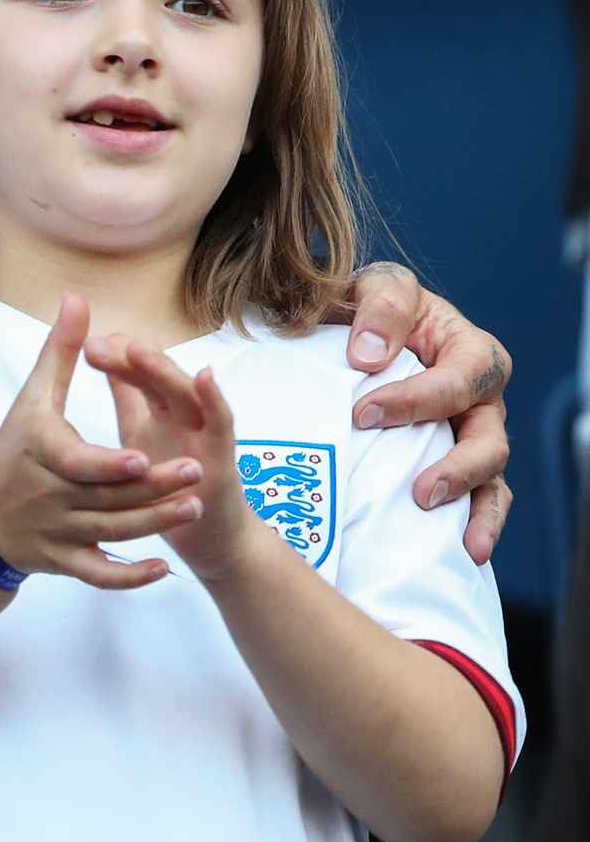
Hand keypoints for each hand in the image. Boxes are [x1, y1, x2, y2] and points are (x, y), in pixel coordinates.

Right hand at [0, 295, 205, 589]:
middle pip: (105, 497)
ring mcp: (57, 533)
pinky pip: (98, 575)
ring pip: (110, 534)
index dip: (107, 465)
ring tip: (195, 507)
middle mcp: (49, 496)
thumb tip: (77, 298)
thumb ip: (60, 349)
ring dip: (154, 525)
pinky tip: (163, 570)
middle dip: (152, 489)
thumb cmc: (13, 446)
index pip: (76, 463)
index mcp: (41, 452)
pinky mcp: (64, 562)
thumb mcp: (31, 396)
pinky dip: (129, 578)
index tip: (140, 458)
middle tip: (197, 473)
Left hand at [84, 335, 256, 580]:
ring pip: (187, 394)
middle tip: (102, 341)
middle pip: (159, 378)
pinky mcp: (225, 460)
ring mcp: (207, 434)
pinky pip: (222, 425)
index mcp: (163, 409)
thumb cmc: (173, 484)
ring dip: (164, 370)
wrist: (212, 537)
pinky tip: (204, 377)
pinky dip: (216, 400)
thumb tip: (107, 354)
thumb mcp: (143, 435)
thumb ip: (129, 396)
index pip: (139, 375)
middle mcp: (186, 414)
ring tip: (139, 348)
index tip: (87, 342)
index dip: (117, 358)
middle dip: (133, 358)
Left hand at [338, 263, 511, 565]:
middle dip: (460, 467)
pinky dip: (476, 527)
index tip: (363, 413)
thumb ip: (380, 306)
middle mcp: (479, 399)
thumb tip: (369, 357)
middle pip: (489, 438)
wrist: (350, 336)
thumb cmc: (368, 310)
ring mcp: (469, 437)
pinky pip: (478, 502)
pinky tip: (462, 555)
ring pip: (490, 477)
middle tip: (421, 491)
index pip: (459, 379)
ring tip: (461, 542)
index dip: (416, 398)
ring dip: (475, 509)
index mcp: (467, 350)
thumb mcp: (372, 286)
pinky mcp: (453, 467)